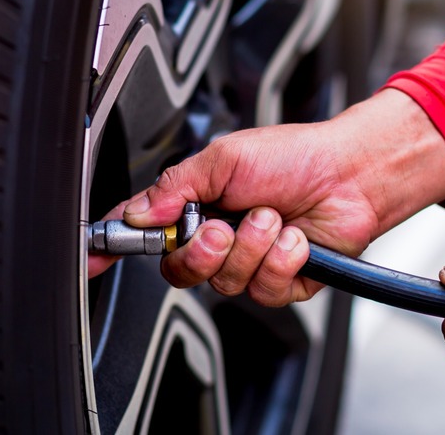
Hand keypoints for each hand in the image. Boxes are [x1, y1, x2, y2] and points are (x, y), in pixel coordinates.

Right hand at [89, 89, 444, 305]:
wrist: (350, 173)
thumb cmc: (295, 157)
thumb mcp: (225, 159)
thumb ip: (176, 188)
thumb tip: (140, 213)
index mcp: (198, 207)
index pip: (146, 233)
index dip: (116, 246)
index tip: (94, 255)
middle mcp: (220, 238)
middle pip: (181, 270)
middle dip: (202, 250)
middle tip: (222, 226)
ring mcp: (250, 261)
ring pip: (226, 282)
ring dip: (252, 246)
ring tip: (273, 218)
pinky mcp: (281, 280)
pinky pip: (265, 288)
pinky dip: (282, 259)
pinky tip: (295, 238)